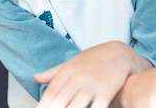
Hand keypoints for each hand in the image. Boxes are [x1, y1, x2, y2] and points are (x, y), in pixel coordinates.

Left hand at [34, 41, 151, 107]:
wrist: (120, 53)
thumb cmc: (93, 60)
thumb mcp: (73, 62)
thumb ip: (54, 72)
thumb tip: (35, 78)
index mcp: (67, 71)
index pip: (51, 91)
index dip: (43, 105)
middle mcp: (78, 78)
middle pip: (60, 100)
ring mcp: (92, 84)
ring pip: (76, 105)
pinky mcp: (107, 91)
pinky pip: (97, 107)